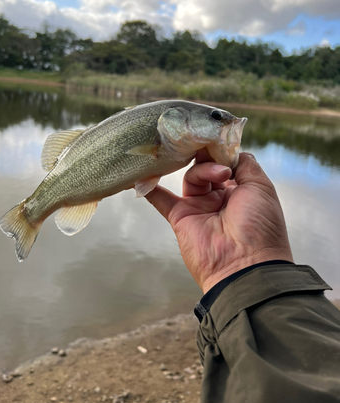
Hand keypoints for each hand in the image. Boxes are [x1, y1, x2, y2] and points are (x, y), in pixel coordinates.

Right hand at [146, 152, 292, 293]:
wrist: (246, 264)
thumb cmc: (259, 224)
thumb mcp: (261, 187)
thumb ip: (246, 163)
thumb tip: (229, 150)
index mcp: (240, 191)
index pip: (225, 162)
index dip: (222, 150)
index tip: (218, 137)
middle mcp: (219, 197)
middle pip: (206, 166)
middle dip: (208, 155)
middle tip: (209, 147)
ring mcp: (198, 207)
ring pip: (191, 177)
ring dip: (202, 171)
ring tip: (218, 175)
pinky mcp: (180, 217)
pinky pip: (161, 199)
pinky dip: (150, 187)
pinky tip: (141, 173)